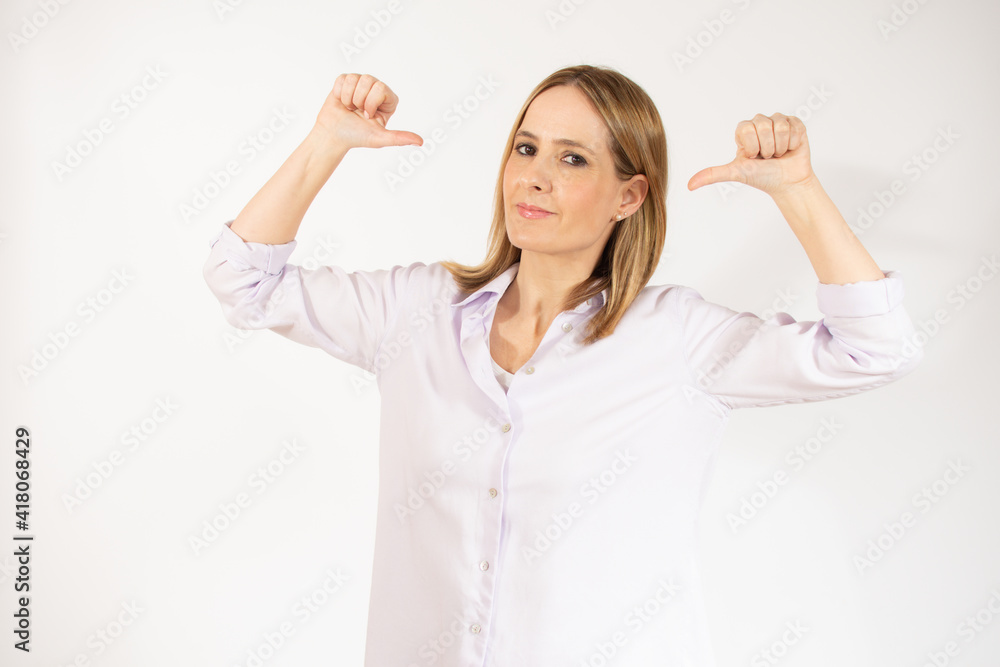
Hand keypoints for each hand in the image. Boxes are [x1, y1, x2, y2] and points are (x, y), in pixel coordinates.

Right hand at [313, 73, 422, 149]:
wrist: (333, 135)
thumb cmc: (357, 137)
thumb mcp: (379, 138)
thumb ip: (399, 138)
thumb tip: (420, 142)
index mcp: (388, 101)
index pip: (381, 88)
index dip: (371, 103)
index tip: (367, 116)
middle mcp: (376, 89)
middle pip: (368, 80)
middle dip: (359, 100)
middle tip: (357, 112)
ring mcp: (361, 84)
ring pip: (354, 78)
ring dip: (348, 97)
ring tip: (350, 108)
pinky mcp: (346, 81)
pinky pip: (343, 78)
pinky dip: (339, 93)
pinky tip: (342, 102)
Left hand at [687, 112, 814, 197]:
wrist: (787, 182)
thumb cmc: (761, 177)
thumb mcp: (736, 173)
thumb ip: (713, 174)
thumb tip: (689, 185)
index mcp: (743, 130)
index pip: (747, 129)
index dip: (753, 146)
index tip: (754, 157)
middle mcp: (759, 122)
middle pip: (764, 125)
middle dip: (767, 148)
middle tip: (767, 157)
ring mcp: (777, 121)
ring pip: (780, 126)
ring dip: (780, 146)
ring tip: (778, 154)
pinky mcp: (794, 123)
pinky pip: (794, 126)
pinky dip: (793, 143)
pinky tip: (790, 149)